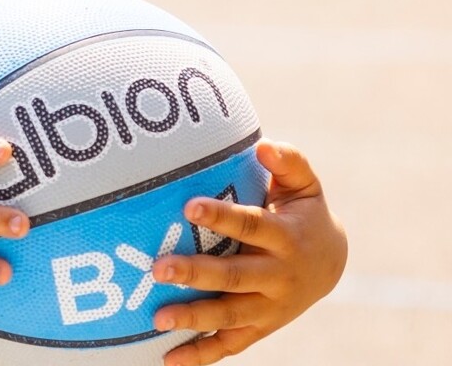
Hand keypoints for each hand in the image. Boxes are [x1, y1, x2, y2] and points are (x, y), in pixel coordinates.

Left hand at [152, 141, 346, 364]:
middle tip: (158, 268)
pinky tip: (168, 358)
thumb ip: (287, 162)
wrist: (331, 261)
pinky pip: (231, 344)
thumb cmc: (302, 211)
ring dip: (194, 319)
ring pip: (230, 316)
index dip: (222, 217)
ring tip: (157, 318)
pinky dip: (202, 354)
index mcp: (285, 237)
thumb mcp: (303, 184)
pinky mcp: (261, 327)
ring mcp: (270, 307)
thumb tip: (264, 145)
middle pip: (234, 277)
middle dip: (196, 274)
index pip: (250, 226)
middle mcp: (278, 276)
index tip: (189, 207)